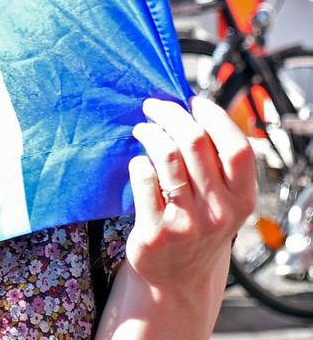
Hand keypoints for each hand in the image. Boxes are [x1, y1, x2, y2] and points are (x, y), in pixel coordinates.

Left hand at [124, 95, 256, 292]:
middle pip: (196, 142)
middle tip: (154, 106)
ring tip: (142, 129)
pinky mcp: (156, 230)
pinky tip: (137, 162)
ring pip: (167, 155)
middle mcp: (219, 211)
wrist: (176, 278)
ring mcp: (187, 222)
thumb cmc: (197, 226)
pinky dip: (138, 162)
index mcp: (242, 199)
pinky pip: (144, 179)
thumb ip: (216, 165)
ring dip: (150, 132)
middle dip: (171, 114)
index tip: (193, 101)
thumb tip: (192, 111)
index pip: (237, 148)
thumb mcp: (222, 201)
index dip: (215, 117)